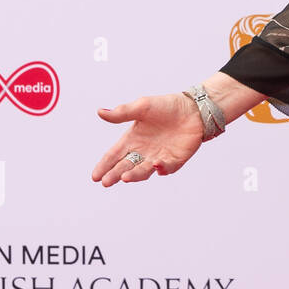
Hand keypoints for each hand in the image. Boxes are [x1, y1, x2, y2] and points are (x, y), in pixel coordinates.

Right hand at [91, 93, 205, 186]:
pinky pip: (166, 168)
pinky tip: (155, 166)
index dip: (104, 166)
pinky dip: (161, 168)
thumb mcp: (142, 107)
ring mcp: (158, 157)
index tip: (94, 177)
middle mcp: (143, 151)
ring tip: (125, 177)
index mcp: (132, 139)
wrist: (194, 109)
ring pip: (143, 170)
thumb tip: (100, 111)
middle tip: (106, 182)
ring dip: (134, 175)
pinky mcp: (174, 160)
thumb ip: (123, 112)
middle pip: (125, 166)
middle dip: (115, 175)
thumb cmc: (166, 106)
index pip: (113, 155)